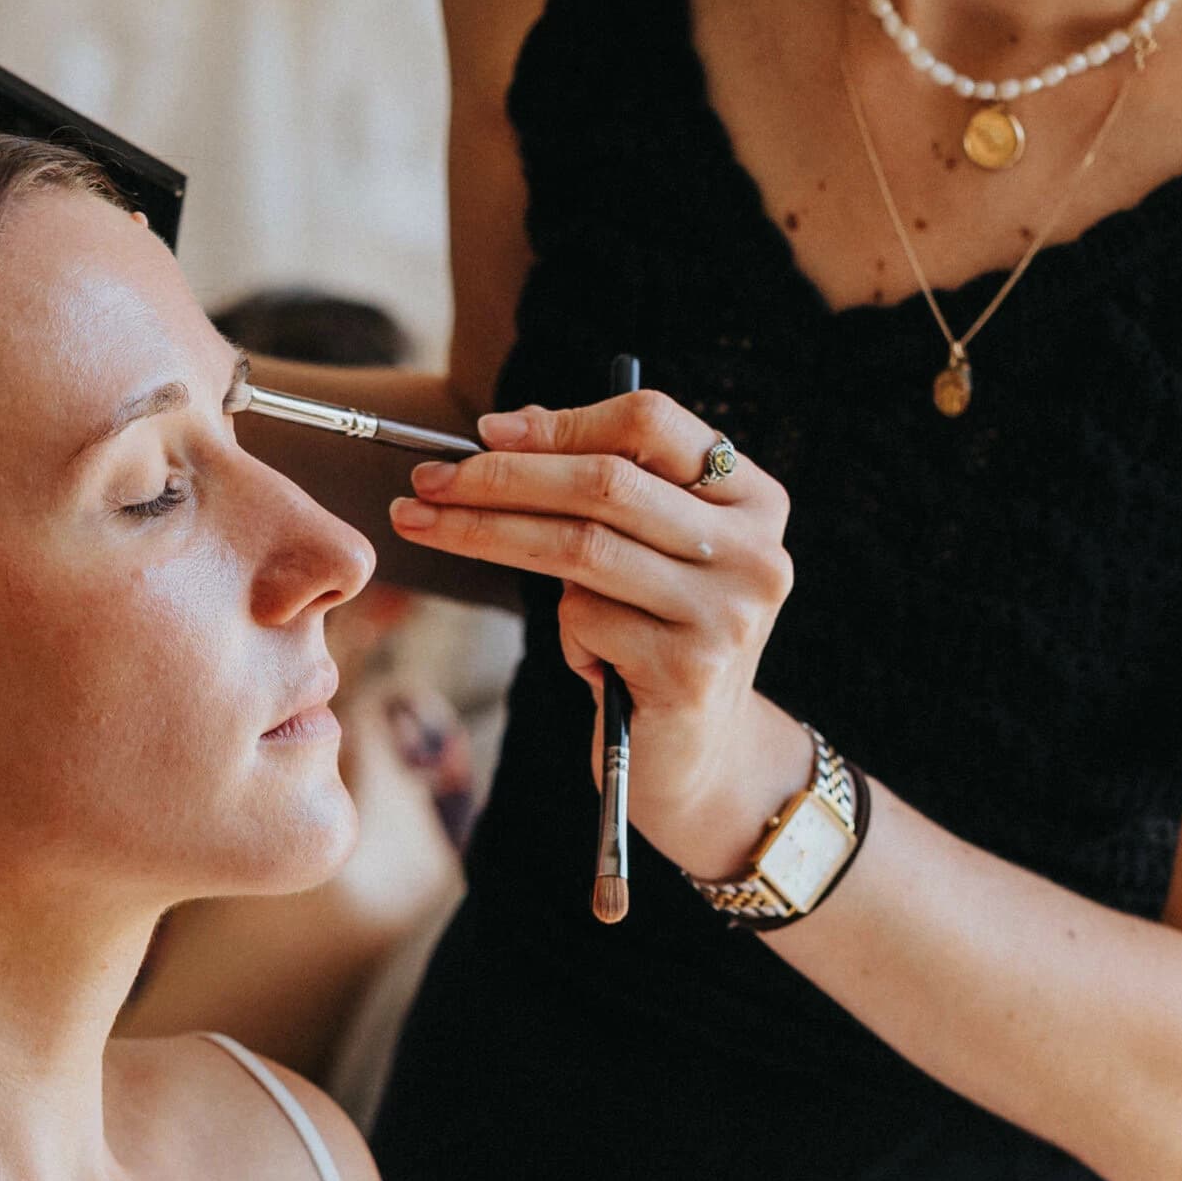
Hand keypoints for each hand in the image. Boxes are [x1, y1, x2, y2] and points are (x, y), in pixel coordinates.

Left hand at [391, 391, 800, 876]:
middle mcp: (755, 549)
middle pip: (606, 483)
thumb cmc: (656, 637)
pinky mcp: (690, 668)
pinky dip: (567, 633)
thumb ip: (601, 488)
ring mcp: (726, 610)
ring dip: (489, 533)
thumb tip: (507, 427)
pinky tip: (590, 659)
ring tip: (426, 528)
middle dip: (503, 477)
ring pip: (583, 548)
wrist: (698, 756)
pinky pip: (587, 620)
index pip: (653, 425)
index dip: (563, 424)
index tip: (484, 432)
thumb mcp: (642, 552)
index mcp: (753, 500)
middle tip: (427, 481)